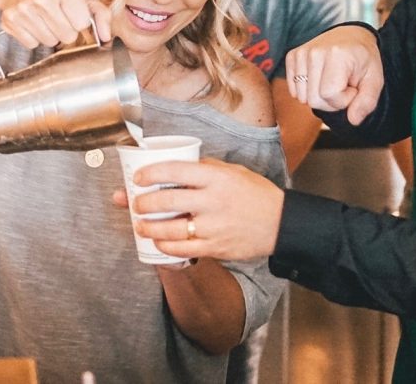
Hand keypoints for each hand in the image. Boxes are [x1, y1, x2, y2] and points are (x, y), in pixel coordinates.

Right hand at [0, 0, 111, 47]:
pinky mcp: (10, 20)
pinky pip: (32, 44)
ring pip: (50, 42)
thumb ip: (99, 12)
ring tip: (44, 18)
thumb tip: (106, 37)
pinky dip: (34, 36)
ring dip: (50, 34)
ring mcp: (24, 9)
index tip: (71, 11)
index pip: (82, 23)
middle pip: (67, 36)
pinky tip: (32, 21)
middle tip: (57, 15)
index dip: (79, 20)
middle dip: (66, 29)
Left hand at [131, 159, 284, 260]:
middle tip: (134, 203)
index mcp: (216, 177)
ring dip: (148, 227)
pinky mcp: (215, 248)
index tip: (138, 177)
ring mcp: (213, 227)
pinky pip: (182, 250)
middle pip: (167, 201)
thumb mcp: (233, 171)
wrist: (281, 223)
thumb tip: (178, 165)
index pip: (175, 170)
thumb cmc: (256, 194)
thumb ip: (206, 167)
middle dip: (143, 203)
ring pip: (170, 229)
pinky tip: (158, 241)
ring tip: (139, 224)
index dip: (151, 173)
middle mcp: (212, 201)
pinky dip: (165, 246)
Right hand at [285, 25, 383, 125]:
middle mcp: (315, 52)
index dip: (344, 99)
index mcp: (337, 55)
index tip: (352, 87)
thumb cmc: (363, 59)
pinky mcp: (292, 56)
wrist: (351, 35)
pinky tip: (319, 79)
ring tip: (332, 81)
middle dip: (331, 101)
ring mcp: (301, 53)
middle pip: (313, 100)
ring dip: (319, 96)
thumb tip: (353, 120)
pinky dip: (307, 91)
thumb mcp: (374, 80)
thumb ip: (367, 102)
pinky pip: (294, 90)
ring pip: (302, 98)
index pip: (330, 95)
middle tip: (343, 85)